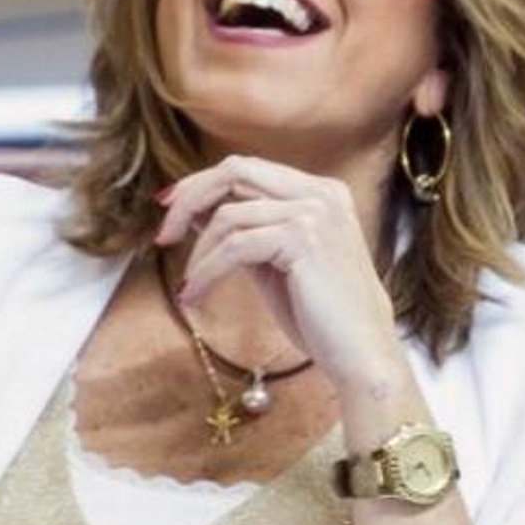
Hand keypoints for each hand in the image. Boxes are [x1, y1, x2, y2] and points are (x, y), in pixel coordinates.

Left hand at [153, 155, 398, 394]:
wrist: (361, 355)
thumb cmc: (320, 317)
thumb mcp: (274, 263)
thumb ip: (243, 233)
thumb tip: (193, 214)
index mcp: (320, 192)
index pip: (247, 169)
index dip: (201, 184)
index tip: (169, 207)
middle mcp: (321, 193)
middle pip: (235, 171)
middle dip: (189, 198)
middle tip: (163, 235)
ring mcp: (315, 213)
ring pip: (229, 214)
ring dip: (197, 252)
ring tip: (187, 285)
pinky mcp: (303, 239)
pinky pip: (234, 247)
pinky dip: (205, 271)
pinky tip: (193, 294)